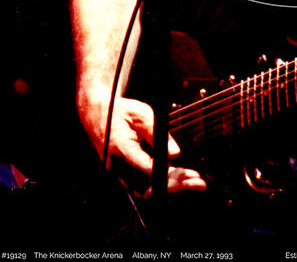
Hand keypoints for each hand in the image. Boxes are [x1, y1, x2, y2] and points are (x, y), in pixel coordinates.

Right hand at [78, 90, 205, 194]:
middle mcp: (117, 165)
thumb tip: (175, 153)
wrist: (97, 114)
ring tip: (194, 181)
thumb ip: (157, 133)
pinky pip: (144, 184)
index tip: (183, 174)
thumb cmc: (120, 111)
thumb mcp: (141, 113)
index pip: (144, 167)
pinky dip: (162, 182)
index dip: (165, 174)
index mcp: (120, 146)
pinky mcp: (123, 173)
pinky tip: (179, 177)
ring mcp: (119, 172)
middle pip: (148, 185)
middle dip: (175, 185)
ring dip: (171, 186)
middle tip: (197, 181)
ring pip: (147, 188)